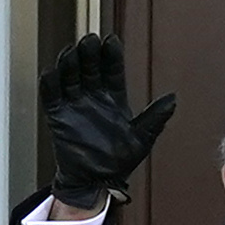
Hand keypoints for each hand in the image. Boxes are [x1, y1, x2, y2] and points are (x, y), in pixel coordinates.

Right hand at [37, 30, 176, 209]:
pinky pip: (51, 97)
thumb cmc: (119, 162)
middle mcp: (93, 97)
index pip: (113, 70)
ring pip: (70, 77)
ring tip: (72, 52)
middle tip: (90, 41)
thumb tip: (173, 98)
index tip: (111, 40)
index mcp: (114, 98)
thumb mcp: (142, 139)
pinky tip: (52, 72)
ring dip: (70, 63)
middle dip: (89, 53)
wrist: (96, 183)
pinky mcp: (58, 117)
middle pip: (90, 68)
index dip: (111, 55)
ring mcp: (75, 105)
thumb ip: (155, 118)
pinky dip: (50, 84)